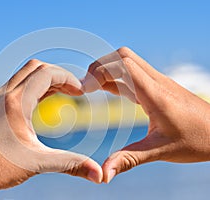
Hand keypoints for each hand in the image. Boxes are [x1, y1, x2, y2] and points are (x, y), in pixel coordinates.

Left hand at [0, 59, 102, 199]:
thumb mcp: (38, 163)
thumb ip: (71, 164)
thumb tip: (99, 175)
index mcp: (16, 103)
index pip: (46, 73)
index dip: (68, 78)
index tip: (80, 92)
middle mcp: (3, 95)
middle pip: (36, 67)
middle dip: (58, 75)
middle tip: (73, 91)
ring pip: (24, 75)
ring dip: (45, 80)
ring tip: (62, 94)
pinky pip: (16, 85)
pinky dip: (33, 87)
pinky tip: (42, 102)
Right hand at [82, 47, 209, 182]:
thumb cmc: (196, 140)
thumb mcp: (159, 151)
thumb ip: (128, 159)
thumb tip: (104, 174)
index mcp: (155, 94)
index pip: (123, 64)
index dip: (99, 71)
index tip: (84, 89)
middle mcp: (156, 82)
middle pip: (122, 56)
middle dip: (100, 66)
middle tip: (85, 86)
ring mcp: (158, 82)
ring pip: (127, 62)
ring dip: (107, 71)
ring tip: (91, 89)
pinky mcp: (159, 86)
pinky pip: (133, 73)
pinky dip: (117, 78)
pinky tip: (109, 91)